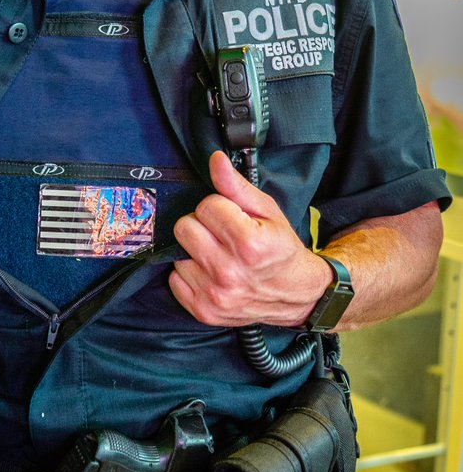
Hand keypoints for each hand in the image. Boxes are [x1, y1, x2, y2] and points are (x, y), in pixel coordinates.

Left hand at [170, 150, 329, 326]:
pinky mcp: (204, 311)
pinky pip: (174, 280)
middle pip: (184, 228)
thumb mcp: (267, 211)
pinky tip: (210, 272)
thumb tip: (215, 160)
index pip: (206, 206)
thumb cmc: (280, 249)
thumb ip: (236, 185)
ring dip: (195, 251)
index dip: (219, 207)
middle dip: (202, 226)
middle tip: (222, 235)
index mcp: (248, 244)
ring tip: (218, 255)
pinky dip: (189, 274)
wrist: (296, 294)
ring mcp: (215, 295)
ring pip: (177, 254)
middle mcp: (229, 272)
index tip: (233, 217)